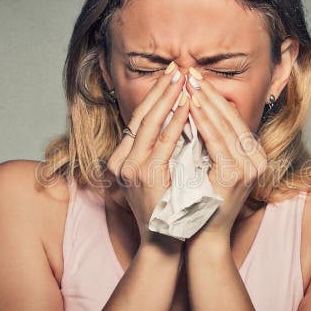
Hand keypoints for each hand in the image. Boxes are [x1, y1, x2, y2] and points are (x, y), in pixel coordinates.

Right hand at [106, 63, 190, 244]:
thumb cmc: (166, 211)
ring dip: (169, 99)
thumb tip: (177, 124)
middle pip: (142, 116)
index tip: (170, 76)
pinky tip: (189, 106)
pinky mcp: (147, 176)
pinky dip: (175, 121)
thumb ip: (160, 153)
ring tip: (185, 80)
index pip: (138, 119)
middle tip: (178, 67)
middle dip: (162, 90)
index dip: (155, 96)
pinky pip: (164, 141)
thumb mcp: (158, 178)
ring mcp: (132, 169)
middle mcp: (121, 162)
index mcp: (121, 160)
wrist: (163, 243)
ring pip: (151, 123)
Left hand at [184, 69, 267, 239]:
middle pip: (232, 119)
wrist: (204, 238)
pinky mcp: (235, 175)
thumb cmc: (203, 204)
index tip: (198, 80)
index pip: (234, 121)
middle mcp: (257, 161)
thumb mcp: (213, 170)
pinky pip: (217, 142)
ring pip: (225, 126)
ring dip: (206, 103)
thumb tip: (200, 115)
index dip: (216, 99)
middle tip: (192, 74)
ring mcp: (248, 168)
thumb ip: (214, 147)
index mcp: (254, 158)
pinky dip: (203, 122)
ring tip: (189, 85)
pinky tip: (190, 107)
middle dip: (210, 94)